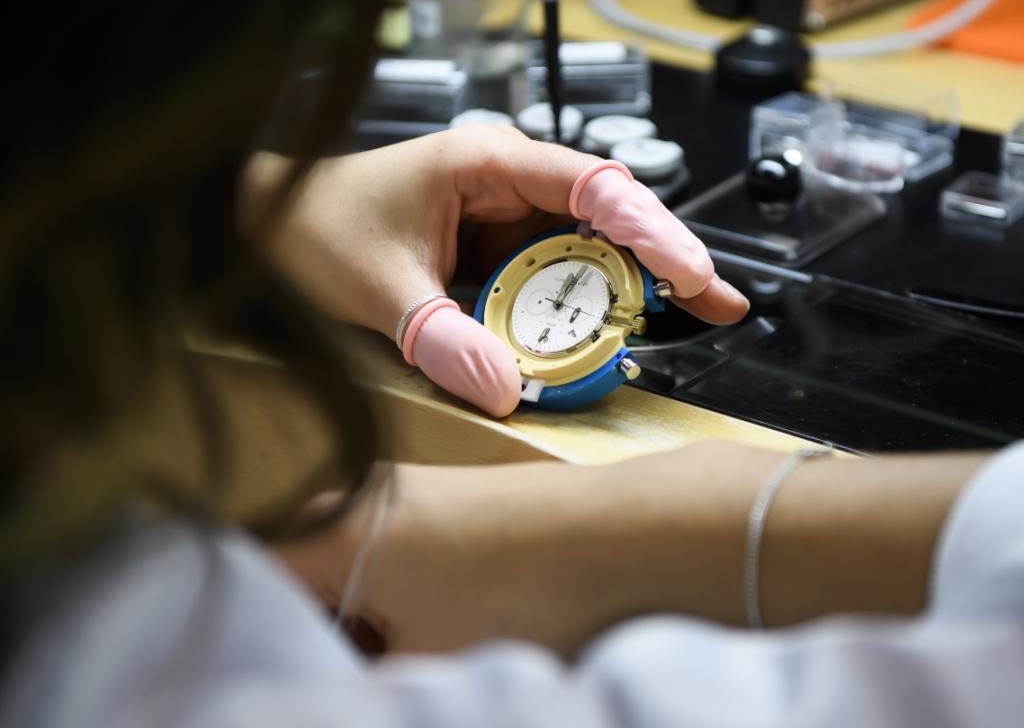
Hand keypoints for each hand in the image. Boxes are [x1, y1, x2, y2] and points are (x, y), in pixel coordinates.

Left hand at [253, 126, 748, 416]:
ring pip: (588, 247)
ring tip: (691, 320)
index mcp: (485, 164)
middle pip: (607, 215)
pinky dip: (585, 306)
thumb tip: (504, 393)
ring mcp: (504, 217)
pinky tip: (620, 331)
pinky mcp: (496, 251)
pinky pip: (554, 276)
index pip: (588, 185)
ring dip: (635, 286)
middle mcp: (507, 183)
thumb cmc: (314, 226)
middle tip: (717, 305)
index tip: (688, 273)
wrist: (271, 224)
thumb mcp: (376, 287)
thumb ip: (437, 337)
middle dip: (665, 259)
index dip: (648, 228)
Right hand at [276, 444, 981, 655]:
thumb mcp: (426, 659)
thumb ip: (366, 677)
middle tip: (354, 681)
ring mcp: (412, 490)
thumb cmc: (518, 595)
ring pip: (358, 567)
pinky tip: (441, 629)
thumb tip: (341, 684)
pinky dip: (405, 595)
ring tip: (407, 659)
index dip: (265, 645)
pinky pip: (400, 552)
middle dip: (324, 636)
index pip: (260, 586)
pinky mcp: (455, 497)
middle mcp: (363, 493)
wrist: (623, 531)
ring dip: (369, 618)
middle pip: (308, 578)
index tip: (292, 684)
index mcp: (334, 526)